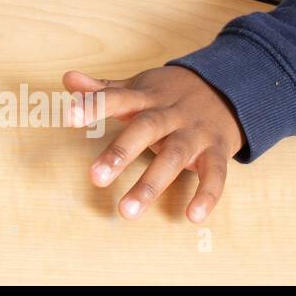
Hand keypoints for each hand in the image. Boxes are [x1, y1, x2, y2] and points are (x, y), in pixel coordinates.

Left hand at [64, 66, 244, 222]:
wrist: (227, 88)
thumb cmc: (170, 94)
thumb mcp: (138, 87)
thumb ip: (103, 90)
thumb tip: (68, 79)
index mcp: (146, 97)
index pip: (116, 98)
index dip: (94, 106)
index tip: (70, 117)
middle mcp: (170, 114)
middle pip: (145, 129)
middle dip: (120, 153)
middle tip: (95, 179)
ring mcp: (195, 133)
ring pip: (174, 157)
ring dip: (150, 185)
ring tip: (126, 211)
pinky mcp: (217, 151)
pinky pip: (215, 175)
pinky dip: (206, 196)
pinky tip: (191, 217)